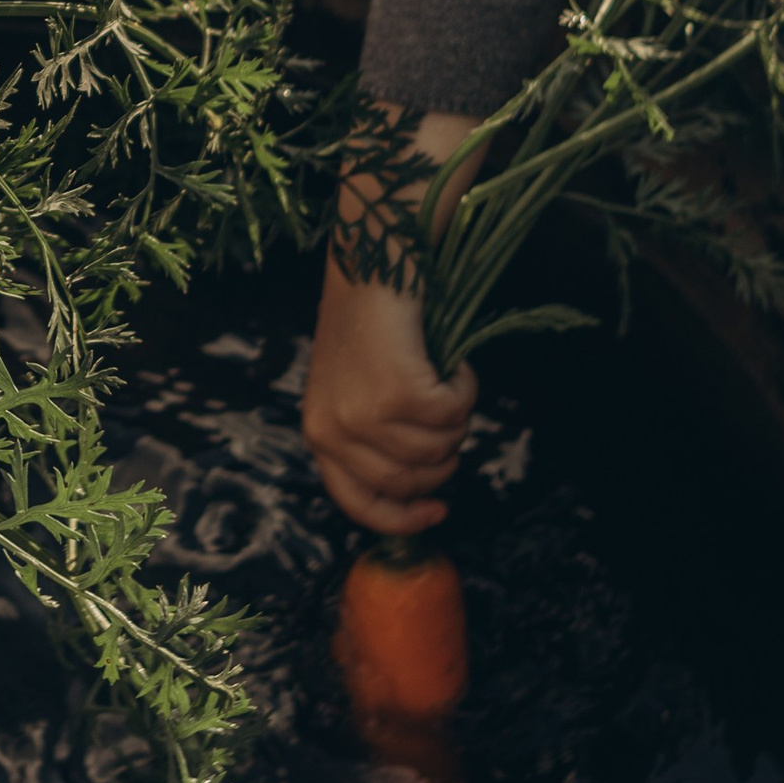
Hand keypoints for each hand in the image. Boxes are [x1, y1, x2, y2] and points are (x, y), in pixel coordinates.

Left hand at [303, 105, 484, 531]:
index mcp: (319, 434)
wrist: (371, 265)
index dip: (402, 518)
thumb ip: (372, 440)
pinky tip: (450, 359)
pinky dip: (464, 386)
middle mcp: (335, 432)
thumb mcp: (353, 390)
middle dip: (443, 453)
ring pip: (440, 448)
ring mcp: (365, 416)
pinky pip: (454, 413)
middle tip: (444, 409)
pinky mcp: (398, 394)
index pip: (358, 503)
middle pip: (413, 480)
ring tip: (439, 374)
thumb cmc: (368, 325)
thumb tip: (421, 490)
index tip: (437, 512)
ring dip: (455, 413)